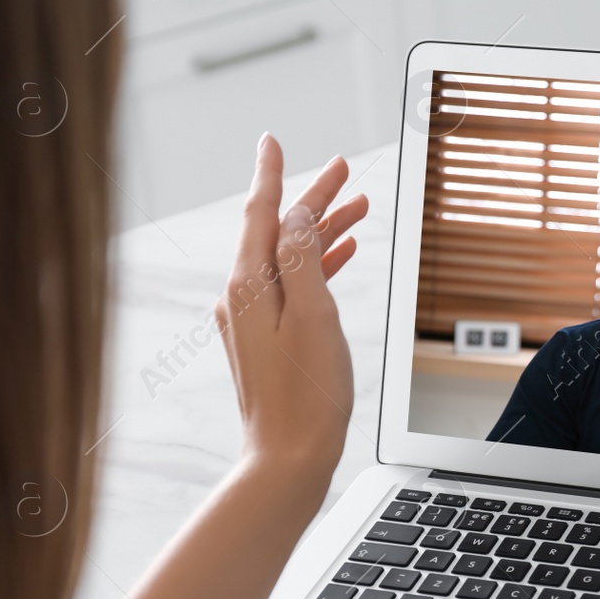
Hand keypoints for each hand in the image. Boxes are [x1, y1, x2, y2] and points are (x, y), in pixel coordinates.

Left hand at [215, 133, 367, 491]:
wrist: (288, 457)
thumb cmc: (306, 394)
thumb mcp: (313, 315)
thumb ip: (303, 259)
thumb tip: (296, 216)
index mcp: (248, 287)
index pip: (260, 214)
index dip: (271, 174)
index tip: (272, 141)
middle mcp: (241, 299)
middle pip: (277, 233)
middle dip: (312, 201)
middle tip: (344, 171)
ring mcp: (250, 320)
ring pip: (288, 259)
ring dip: (322, 233)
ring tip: (358, 210)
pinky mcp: (264, 340)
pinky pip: (290, 287)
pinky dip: (316, 267)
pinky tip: (343, 258)